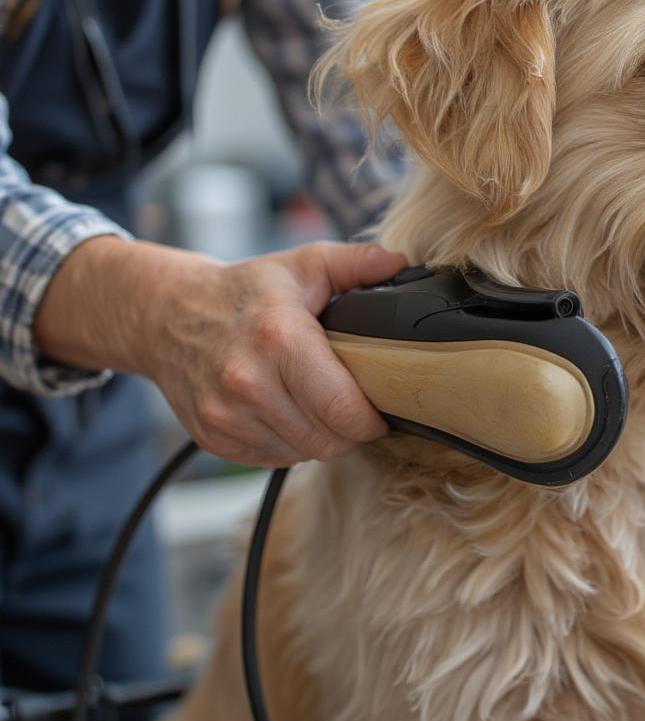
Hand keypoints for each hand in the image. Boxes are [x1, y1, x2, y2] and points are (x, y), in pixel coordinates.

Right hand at [35, 238, 407, 465]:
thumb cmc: (244, 292)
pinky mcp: (214, 437)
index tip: (383, 406)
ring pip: (304, 453)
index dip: (373, 418)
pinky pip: (274, 458)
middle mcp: (248, 382)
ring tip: (320, 403)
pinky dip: (291, 442)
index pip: (343, 408)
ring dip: (322, 436)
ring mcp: (226, 415)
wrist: (167, 315)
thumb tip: (402, 262)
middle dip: (351, 429)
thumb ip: (357, 263)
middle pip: (328, 439)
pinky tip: (289, 411)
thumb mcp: (303, 265)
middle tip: (355, 404)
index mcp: (279, 338)